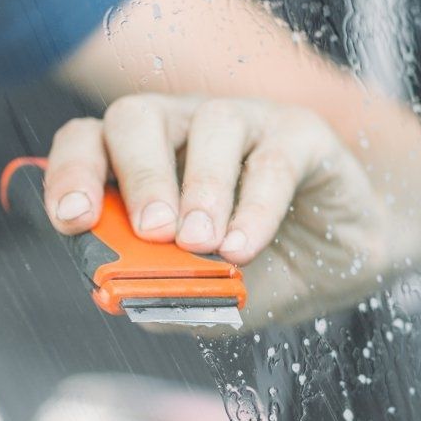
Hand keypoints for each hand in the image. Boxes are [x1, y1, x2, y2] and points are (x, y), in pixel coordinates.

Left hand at [42, 94, 420, 324]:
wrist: (348, 264)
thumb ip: (173, 298)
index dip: (72, 175)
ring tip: (204, 244)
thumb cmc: (268, 267)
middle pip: (136, 117)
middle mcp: (186, 129)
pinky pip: (273, 157)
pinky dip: (255, 206)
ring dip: (202, 188)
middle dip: (139, 176)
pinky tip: (245, 247)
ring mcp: (244, 122)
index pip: (89, 143)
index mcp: (146, 162)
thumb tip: (130, 303)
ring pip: (210, 126)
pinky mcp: (300, 133)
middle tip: (153, 232)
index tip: (73, 220)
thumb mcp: (213, 297)